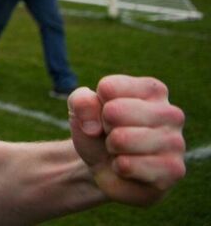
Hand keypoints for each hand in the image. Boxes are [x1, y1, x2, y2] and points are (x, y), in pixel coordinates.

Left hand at [68, 75, 185, 205]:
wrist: (105, 168)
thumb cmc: (98, 131)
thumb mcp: (81, 110)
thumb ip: (81, 102)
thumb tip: (93, 125)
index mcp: (152, 89)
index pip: (107, 88)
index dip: (96, 106)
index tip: (105, 115)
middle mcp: (171, 112)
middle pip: (114, 111)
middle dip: (104, 127)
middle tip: (114, 135)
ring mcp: (176, 142)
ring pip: (121, 139)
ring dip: (111, 148)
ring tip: (121, 150)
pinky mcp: (174, 169)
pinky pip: (127, 165)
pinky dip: (118, 168)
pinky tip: (129, 168)